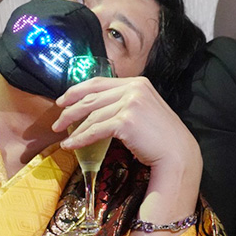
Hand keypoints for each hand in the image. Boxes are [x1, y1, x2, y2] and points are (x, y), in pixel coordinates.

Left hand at [53, 76, 199, 169]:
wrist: (178, 152)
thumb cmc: (161, 136)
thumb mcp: (145, 109)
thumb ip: (124, 102)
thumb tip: (95, 107)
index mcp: (137, 83)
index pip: (98, 83)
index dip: (76, 91)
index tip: (62, 101)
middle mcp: (133, 89)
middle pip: (91, 97)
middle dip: (69, 110)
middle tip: (57, 122)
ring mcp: (130, 104)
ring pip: (92, 115)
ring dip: (73, 128)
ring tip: (63, 137)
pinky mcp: (126, 121)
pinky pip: (96, 130)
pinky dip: (80, 139)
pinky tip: (71, 145)